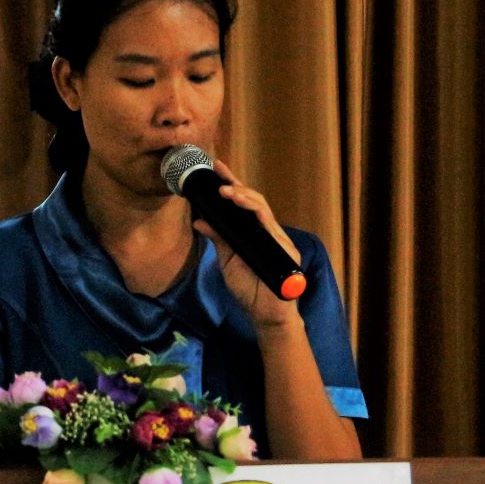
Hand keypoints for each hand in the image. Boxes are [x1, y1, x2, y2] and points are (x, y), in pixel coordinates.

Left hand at [190, 159, 303, 328]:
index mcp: (254, 232)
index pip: (243, 204)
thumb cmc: (249, 289)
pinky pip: (272, 230)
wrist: (266, 316)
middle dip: (237, 186)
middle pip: (255, 201)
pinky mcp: (285, 251)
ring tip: (227, 191)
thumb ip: (219, 240)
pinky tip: (248, 210)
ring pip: (263, 211)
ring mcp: (278, 240)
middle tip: (219, 174)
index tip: (216, 167)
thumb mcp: (228, 261)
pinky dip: (259, 218)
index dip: (232, 184)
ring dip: (245, 198)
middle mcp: (268, 232)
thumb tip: (199, 220)